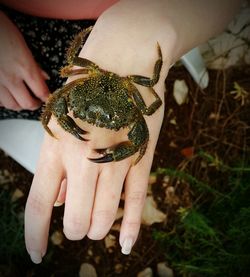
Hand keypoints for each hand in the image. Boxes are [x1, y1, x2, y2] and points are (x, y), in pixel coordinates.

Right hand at [0, 11, 48, 110]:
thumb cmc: (2, 30)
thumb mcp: (22, 44)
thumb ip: (34, 64)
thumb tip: (45, 78)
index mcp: (25, 67)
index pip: (41, 92)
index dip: (47, 98)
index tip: (48, 98)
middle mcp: (11, 78)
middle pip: (27, 103)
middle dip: (34, 104)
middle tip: (36, 101)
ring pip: (11, 105)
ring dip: (19, 104)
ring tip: (21, 98)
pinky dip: (4, 101)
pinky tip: (6, 94)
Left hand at [24, 0, 175, 263]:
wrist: (124, 59)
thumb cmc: (88, 88)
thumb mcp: (60, 120)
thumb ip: (59, 165)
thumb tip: (60, 202)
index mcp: (56, 147)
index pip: (38, 206)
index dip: (35, 236)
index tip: (38, 253)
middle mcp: (83, 159)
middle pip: (75, 220)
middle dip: (76, 229)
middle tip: (79, 222)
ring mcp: (114, 160)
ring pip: (104, 218)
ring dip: (98, 228)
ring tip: (97, 222)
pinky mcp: (141, 158)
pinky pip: (135, 202)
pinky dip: (132, 228)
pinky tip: (127, 245)